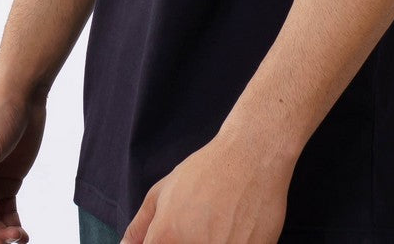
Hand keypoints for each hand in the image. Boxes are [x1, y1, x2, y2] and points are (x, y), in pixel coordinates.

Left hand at [121, 135, 291, 243]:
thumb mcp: (163, 191)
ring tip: (217, 225)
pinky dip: (231, 243)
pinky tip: (234, 229)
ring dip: (210, 242)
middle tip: (198, 226)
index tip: (171, 237)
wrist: (252, 157)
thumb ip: (141, 225)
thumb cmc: (207, 171)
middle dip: (186, 241)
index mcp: (167, 237)